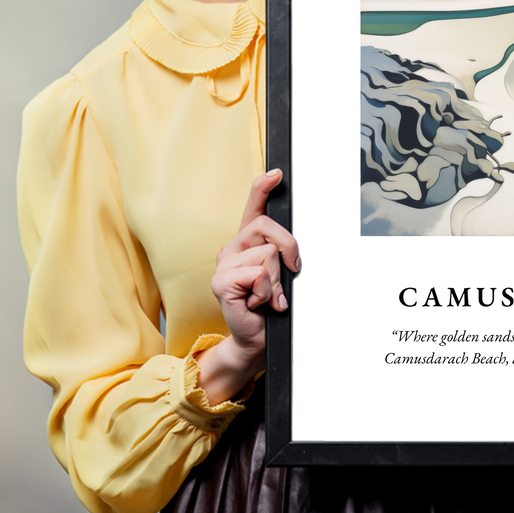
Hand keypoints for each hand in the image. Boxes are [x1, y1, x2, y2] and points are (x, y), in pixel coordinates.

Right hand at [196, 169, 300, 403]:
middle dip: (289, 249)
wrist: (256, 338)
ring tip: (268, 296)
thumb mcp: (281, 273)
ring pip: (268, 254)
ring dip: (277, 280)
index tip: (277, 173)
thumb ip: (282, 253)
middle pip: (268, 227)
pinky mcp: (221, 282)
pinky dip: (267, 292)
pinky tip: (258, 303)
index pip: (253, 207)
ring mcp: (223, 264)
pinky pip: (258, 274)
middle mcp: (232, 248)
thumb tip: (292, 246)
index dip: (263, 187)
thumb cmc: (270, 305)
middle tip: (290, 273)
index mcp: (247, 242)